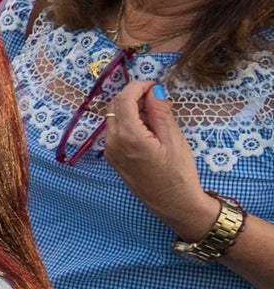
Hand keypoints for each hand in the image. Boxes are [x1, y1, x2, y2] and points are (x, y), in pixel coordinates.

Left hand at [101, 81, 211, 232]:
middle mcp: (113, 142)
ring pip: (114, 118)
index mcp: (128, 136)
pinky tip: (147, 128)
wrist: (174, 203)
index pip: (124, 99)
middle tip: (156, 98)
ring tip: (155, 114)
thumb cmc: (179, 173)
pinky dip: (128, 123)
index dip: (138, 87)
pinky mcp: (113, 158)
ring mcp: (110, 151)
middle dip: (133, 96)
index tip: (154, 85)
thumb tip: (153, 91)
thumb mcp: (174, 139)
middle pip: (115, 107)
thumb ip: (160, 112)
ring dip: (130, 110)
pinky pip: (115, 132)